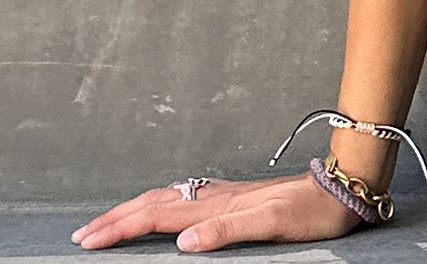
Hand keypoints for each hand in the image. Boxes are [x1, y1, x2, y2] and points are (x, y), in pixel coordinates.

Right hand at [69, 170, 363, 252]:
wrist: (343, 186)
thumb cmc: (312, 211)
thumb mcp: (274, 224)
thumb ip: (229, 230)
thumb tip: (183, 241)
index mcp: (218, 204)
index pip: (157, 214)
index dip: (121, 227)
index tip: (88, 240)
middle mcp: (217, 196)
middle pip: (156, 203)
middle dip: (117, 218)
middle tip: (83, 235)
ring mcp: (226, 194)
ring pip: (169, 198)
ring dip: (136, 210)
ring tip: (110, 222)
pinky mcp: (237, 197)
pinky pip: (187, 198)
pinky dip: (162, 205)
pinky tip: (164, 208)